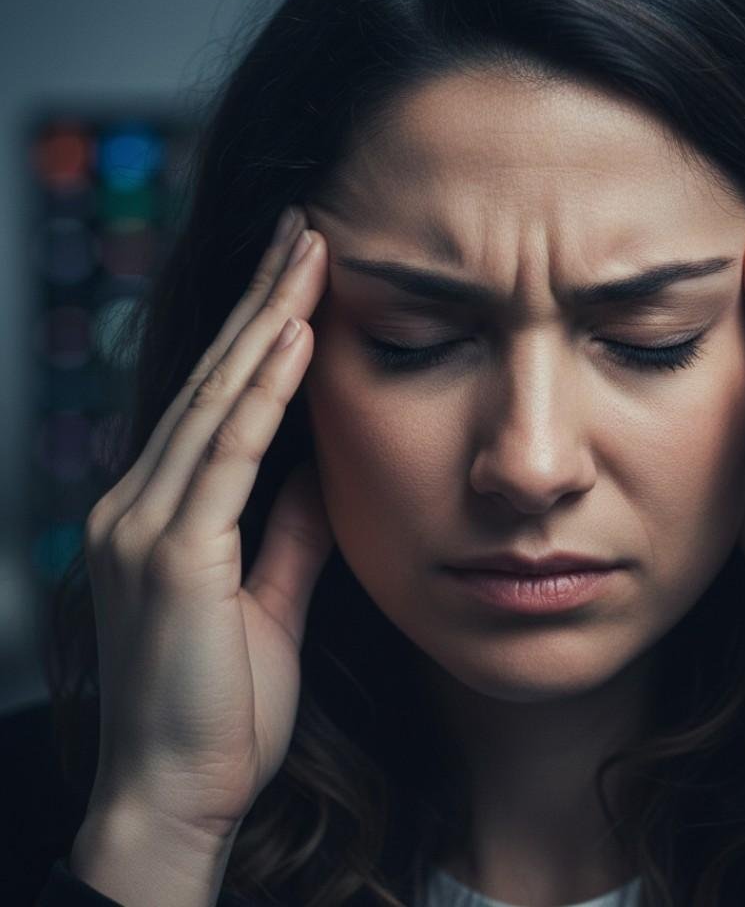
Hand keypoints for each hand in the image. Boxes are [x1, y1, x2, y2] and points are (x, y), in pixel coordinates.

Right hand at [79, 205, 334, 843]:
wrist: (178, 799)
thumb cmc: (223, 710)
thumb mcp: (271, 602)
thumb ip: (290, 532)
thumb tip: (320, 467)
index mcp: (165, 515)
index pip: (221, 401)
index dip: (258, 333)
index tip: (299, 274)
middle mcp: (140, 504)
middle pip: (214, 381)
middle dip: (261, 301)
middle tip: (303, 229)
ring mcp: (145, 526)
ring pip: (217, 401)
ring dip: (265, 322)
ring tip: (306, 253)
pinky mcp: (168, 555)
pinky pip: (226, 455)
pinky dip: (262, 393)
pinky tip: (293, 336)